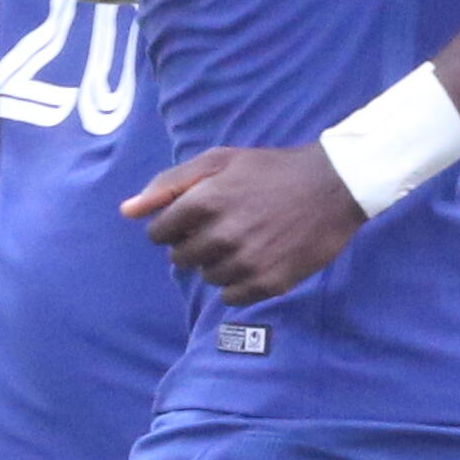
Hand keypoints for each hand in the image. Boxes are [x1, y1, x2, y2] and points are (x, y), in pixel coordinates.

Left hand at [123, 144, 372, 303]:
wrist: (332, 187)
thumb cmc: (269, 170)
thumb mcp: (218, 161)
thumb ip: (168, 184)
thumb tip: (126, 211)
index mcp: (204, 201)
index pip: (159, 234)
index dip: (172, 227)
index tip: (192, 220)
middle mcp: (222, 234)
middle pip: (180, 258)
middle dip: (193, 245)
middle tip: (222, 229)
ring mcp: (246, 262)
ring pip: (206, 278)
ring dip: (216, 264)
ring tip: (242, 242)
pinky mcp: (268, 283)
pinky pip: (231, 297)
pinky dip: (236, 284)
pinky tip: (254, 261)